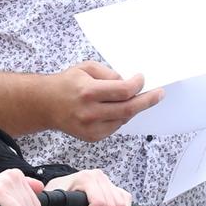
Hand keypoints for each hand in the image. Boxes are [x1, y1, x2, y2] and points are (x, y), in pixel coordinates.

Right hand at [43, 61, 163, 141]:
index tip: (141, 79)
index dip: (137, 85)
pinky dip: (120, 117)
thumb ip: (108, 74)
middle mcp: (90, 112)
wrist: (46, 104)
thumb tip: (127, 83)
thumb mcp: (86, 68)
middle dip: (147, 101)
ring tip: (132, 98)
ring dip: (132, 108)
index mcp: (88, 92)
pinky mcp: (92, 137)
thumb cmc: (67, 83)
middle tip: (159, 94)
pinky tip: (114, 108)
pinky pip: (115, 127)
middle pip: (128, 109)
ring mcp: (91, 127)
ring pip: (123, 119)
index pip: (123, 91)